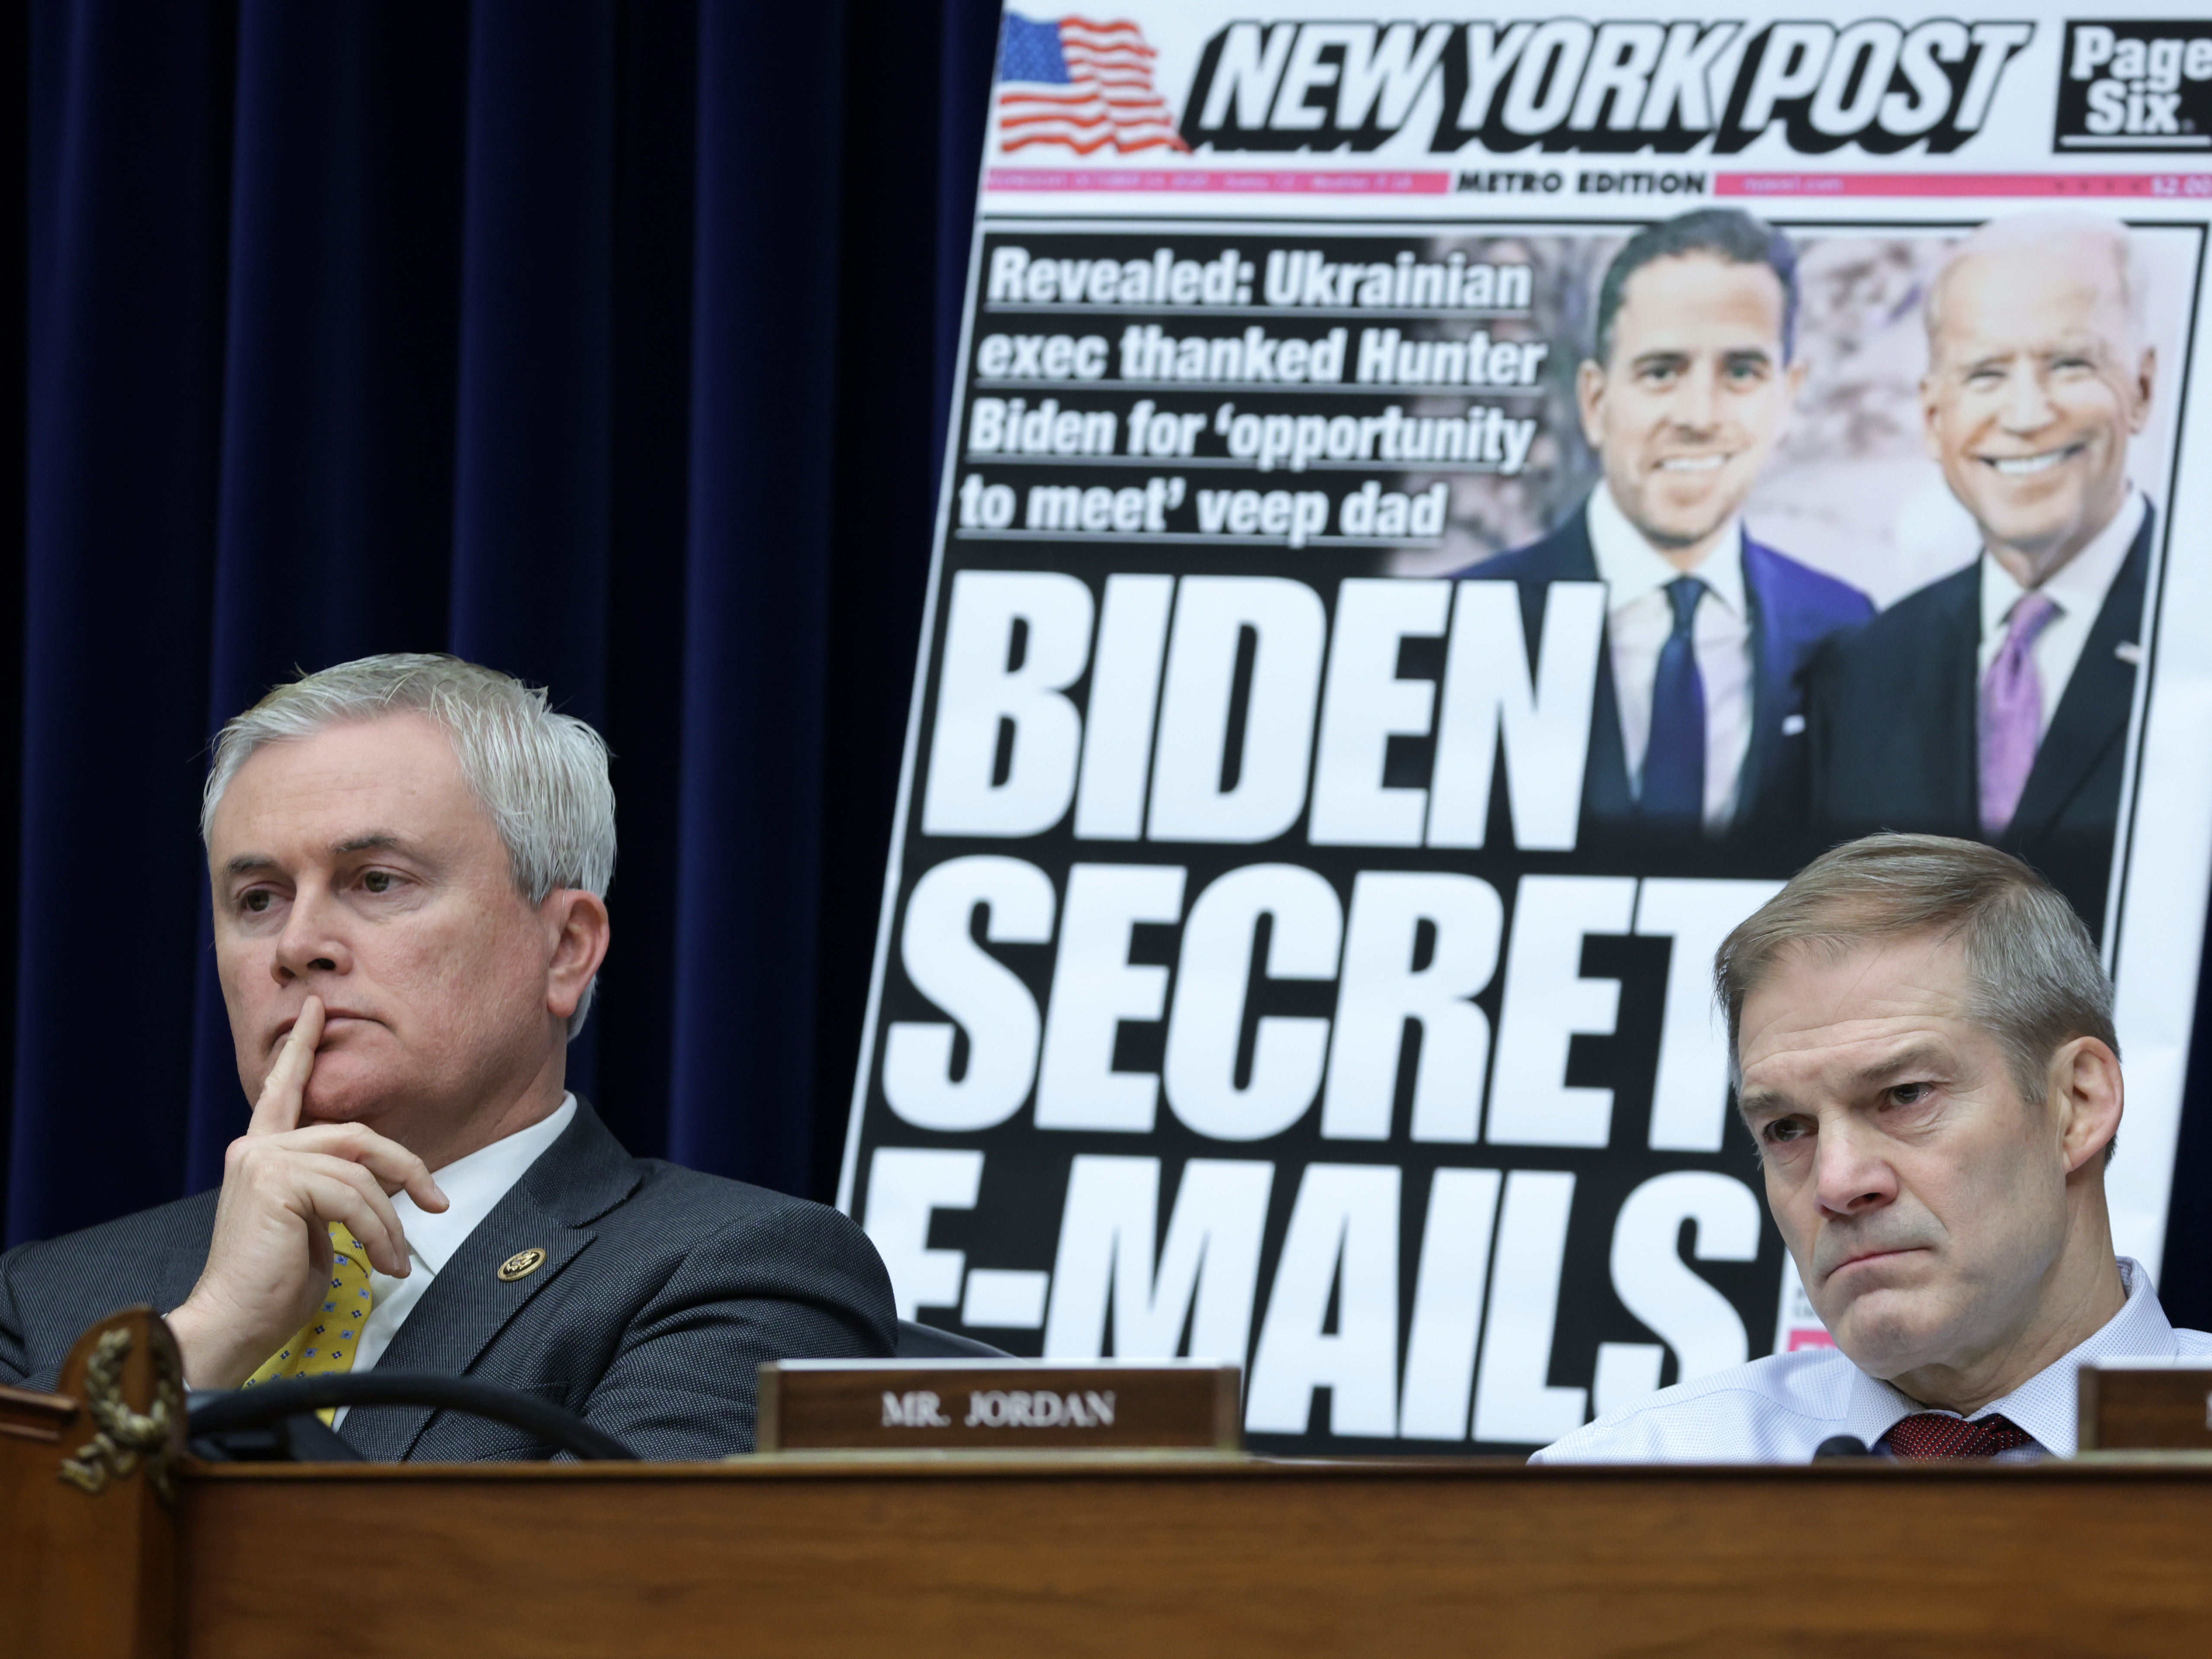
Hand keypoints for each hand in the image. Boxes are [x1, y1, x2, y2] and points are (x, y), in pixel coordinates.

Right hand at [166, 997, 447, 1388]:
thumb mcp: (312, 1227)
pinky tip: (383, 1264)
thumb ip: (333, 1192)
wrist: (233, 1324)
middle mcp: (258, 1150)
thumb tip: (377, 1187)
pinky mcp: (278, 1183)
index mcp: (262, 1155)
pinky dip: (379, 1233)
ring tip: (395, 1261)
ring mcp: (265, 1162)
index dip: (303, 1049)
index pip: (285, 1091)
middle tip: (436, 1202)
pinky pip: (354, 1197)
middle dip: (405, 1168)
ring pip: (361, 1174)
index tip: (316, 1009)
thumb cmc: (272, 1286)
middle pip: (356, 1135)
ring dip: (389, 1222)